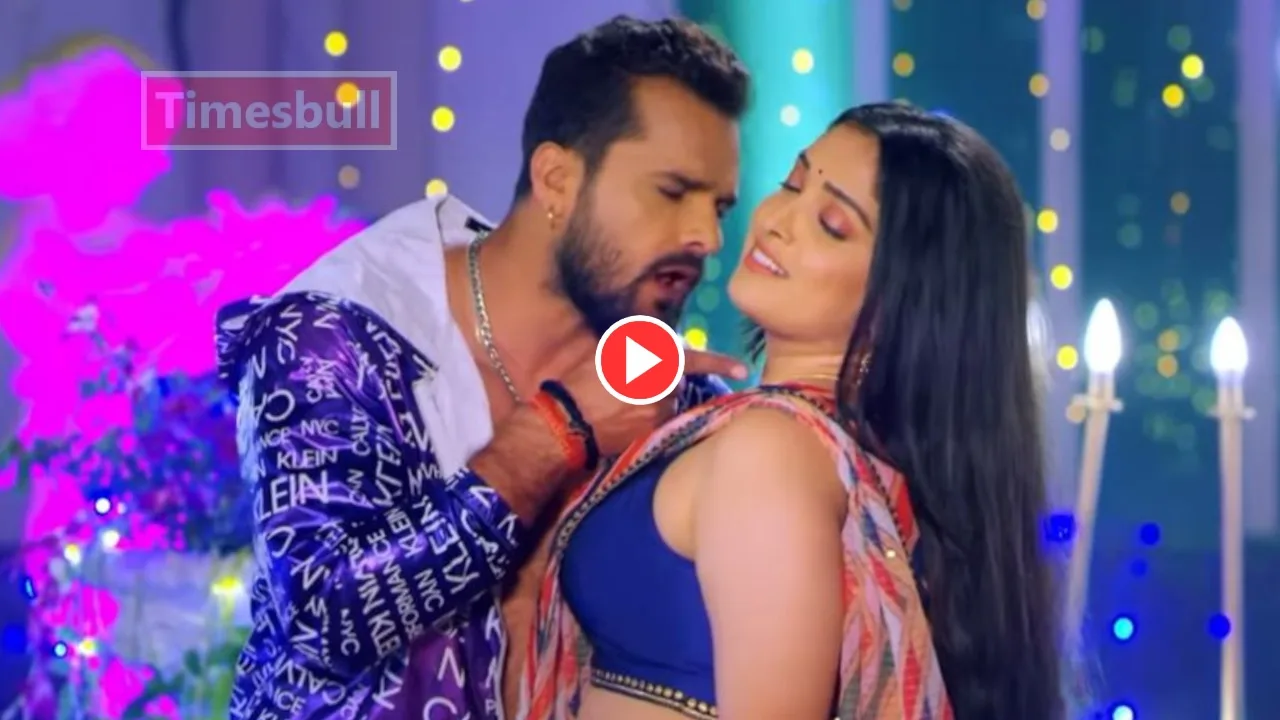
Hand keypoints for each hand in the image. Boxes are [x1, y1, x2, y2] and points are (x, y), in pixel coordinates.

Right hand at [557, 348, 747, 457]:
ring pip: (668, 404)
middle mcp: (664, 388)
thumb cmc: (582, 380)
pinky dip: (648, 419)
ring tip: (622, 403)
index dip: (721, 363)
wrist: (567, 422)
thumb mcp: (608, 349)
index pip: (695, 361)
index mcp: (654, 362)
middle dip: (662, 382)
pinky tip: (624, 418)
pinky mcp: (653, 434)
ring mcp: (660, 413)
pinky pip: (658, 422)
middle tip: (630, 385)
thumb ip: (638, 344)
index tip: (743, 369)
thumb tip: (656, 342)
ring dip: (655, 401)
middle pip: (676, 383)